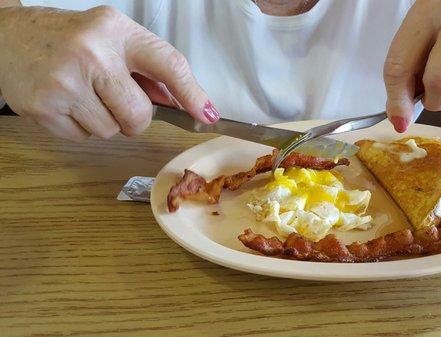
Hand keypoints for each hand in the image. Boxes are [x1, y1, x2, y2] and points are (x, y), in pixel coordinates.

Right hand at [0, 6, 218, 140]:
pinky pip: (85, 138)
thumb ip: (148, 68)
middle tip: (116, 99)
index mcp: (116, 30)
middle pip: (140, 114)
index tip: (207, 114)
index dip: (192, 93)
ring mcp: (65, 82)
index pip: (168, 64)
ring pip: (112, 131)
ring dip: (105, 121)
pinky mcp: (43, 106)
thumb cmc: (69, 38)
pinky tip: (67, 102)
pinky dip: (81, 127)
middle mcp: (91, 53)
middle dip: (135, 117)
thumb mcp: (112, 38)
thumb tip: (185, 103)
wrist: (8, 37)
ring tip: (84, 94)